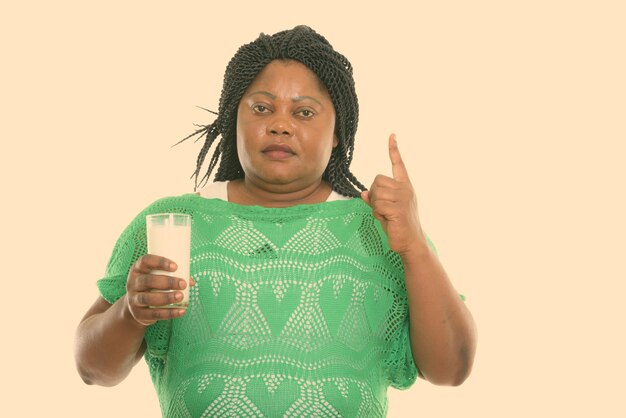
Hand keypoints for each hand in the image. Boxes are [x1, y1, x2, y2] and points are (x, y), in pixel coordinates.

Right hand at [125, 254, 192, 326]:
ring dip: (166, 297)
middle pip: (147, 281)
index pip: (145, 261)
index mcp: (137, 270)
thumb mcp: (157, 277)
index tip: (175, 267)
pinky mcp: (139, 314)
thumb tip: (191, 281)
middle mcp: (133, 284)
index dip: (159, 262)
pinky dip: (169, 313)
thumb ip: (173, 276)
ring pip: (148, 298)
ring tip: (181, 296)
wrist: (135, 307)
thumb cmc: (151, 286)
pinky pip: (153, 314)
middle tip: (183, 284)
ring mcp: (134, 300)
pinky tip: (181, 311)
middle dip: (167, 282)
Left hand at [361, 134, 425, 255]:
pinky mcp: (398, 208)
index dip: (394, 150)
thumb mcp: (385, 211)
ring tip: (385, 215)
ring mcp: (403, 198)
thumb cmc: (398, 227)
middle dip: (374, 194)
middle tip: (381, 208)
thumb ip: (375, 201)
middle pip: (378, 179)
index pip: (399, 164)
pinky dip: (377, 213)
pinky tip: (387, 219)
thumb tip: (363, 194)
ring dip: (375, 205)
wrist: (410, 243)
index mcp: (405, 187)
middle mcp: (405, 189)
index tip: (391, 135)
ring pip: (376, 192)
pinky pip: (377, 204)